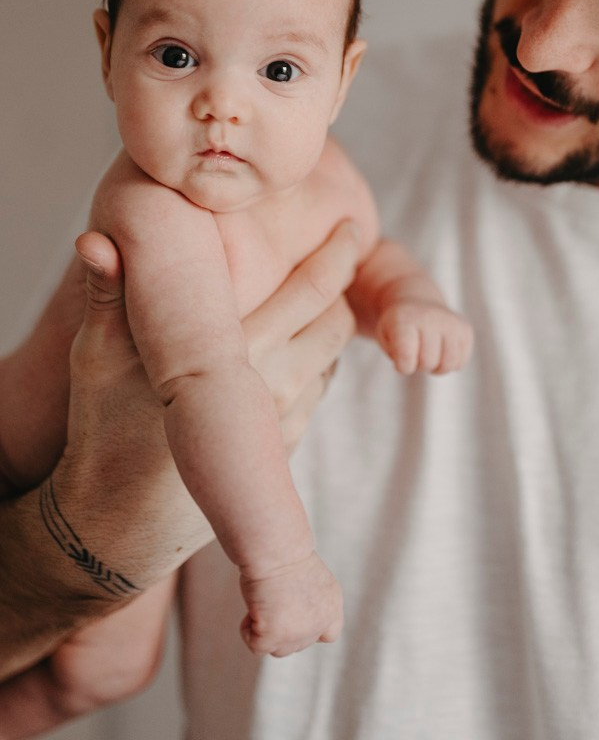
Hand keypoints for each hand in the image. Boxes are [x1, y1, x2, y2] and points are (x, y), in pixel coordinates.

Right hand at [0, 220, 359, 680]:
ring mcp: (283, 423)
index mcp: (236, 353)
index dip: (339, 253)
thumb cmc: (103, 429)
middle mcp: (273, 386)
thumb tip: (93, 238)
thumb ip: (105, 295)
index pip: (312, 291)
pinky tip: (297, 343)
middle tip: (344, 244)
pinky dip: (317, 361)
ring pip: (331, 358)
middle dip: (344, 282)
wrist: (117, 525)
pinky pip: (317, 393)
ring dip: (331, 323)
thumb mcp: (95, 359)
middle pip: (336, 322)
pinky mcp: (282, 450)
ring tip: (321, 291)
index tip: (353, 224)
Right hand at [240, 551, 342, 657]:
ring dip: (267, 631)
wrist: (276, 550)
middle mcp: (320, 623)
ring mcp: (299, 633)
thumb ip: (308, 605)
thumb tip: (288, 621)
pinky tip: (252, 608)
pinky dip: (247, 630)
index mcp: (331, 605)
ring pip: (279, 649)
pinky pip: (256, 646)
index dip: (310, 631)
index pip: (328, 634)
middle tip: (272, 600)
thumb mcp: (310, 581)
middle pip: (299, 644)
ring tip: (264, 602)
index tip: (293, 618)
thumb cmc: (285, 555)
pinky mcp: (275, 637)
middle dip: (283, 629)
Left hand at [376, 299, 473, 375]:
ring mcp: (450, 322)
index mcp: (404, 319)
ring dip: (436, 367)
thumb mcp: (384, 336)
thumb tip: (409, 365)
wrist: (417, 302)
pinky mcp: (465, 329)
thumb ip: (394, 354)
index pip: (406, 357)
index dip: (403, 366)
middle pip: (428, 363)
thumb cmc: (398, 326)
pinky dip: (450, 364)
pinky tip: (441, 352)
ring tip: (428, 355)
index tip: (401, 360)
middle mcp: (429, 317)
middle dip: (419, 365)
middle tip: (415, 352)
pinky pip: (460, 362)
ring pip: (448, 364)